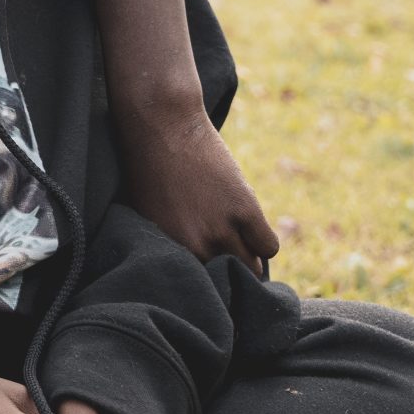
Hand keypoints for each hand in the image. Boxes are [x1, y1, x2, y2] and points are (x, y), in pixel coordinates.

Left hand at [119, 103, 278, 271]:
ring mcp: (221, 227)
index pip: (197, 287)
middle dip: (230, 279)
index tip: (214, 284)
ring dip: (250, 263)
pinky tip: (254, 234)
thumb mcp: (145, 214)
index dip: (207, 285)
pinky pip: (268, 246)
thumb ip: (167, 244)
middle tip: (233, 269)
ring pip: (251, 269)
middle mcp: (194, 245)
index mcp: (167, 249)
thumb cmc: (147, 167)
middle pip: (226, 283)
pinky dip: (265, 245)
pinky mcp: (244, 208)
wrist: (163, 126)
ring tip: (244, 252)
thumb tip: (184, 268)